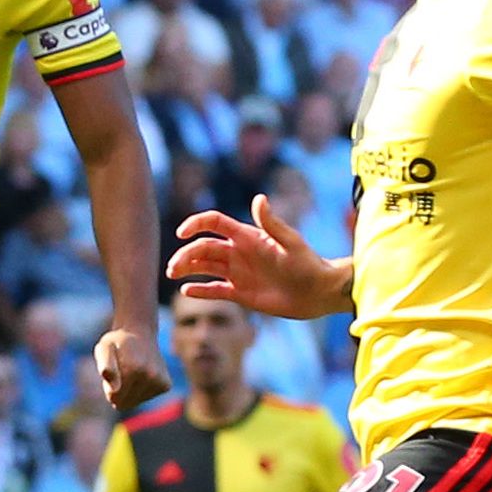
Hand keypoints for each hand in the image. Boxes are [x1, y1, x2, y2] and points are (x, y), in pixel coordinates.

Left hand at [93, 325, 168, 412]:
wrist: (140, 332)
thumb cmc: (117, 343)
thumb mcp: (104, 348)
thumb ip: (105, 366)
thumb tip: (114, 389)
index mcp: (133, 368)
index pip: (114, 398)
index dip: (108, 388)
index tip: (112, 371)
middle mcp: (150, 376)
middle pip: (124, 403)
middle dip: (118, 391)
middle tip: (121, 371)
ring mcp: (160, 382)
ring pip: (135, 402)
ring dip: (129, 391)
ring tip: (131, 371)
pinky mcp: (166, 386)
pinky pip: (146, 398)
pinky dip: (141, 391)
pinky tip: (141, 375)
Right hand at [166, 194, 339, 318]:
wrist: (318, 292)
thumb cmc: (308, 265)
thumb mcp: (290, 243)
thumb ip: (272, 223)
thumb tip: (259, 198)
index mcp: (248, 237)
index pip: (215, 223)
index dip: (196, 224)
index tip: (181, 234)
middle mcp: (239, 253)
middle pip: (203, 248)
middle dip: (186, 254)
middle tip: (173, 267)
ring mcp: (238, 273)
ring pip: (204, 267)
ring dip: (186, 268)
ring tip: (173, 274)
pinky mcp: (240, 293)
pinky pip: (215, 290)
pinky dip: (199, 290)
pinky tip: (186, 291)